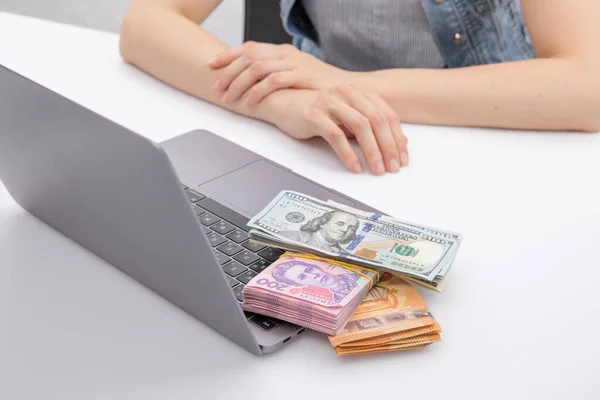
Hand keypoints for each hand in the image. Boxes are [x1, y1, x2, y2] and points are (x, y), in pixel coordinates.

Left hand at [208, 41, 351, 105]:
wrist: (352, 91)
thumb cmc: (323, 88)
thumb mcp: (297, 77)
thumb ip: (277, 76)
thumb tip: (255, 84)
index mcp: (283, 51)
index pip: (250, 48)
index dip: (228, 55)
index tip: (212, 65)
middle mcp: (287, 54)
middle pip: (249, 56)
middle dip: (228, 72)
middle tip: (216, 87)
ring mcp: (295, 63)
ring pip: (257, 68)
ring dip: (238, 83)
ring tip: (227, 97)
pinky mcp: (302, 76)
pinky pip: (273, 81)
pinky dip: (257, 91)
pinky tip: (249, 102)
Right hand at [265, 85, 408, 174]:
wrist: (284, 103)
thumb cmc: (318, 112)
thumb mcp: (347, 117)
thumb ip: (367, 126)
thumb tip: (394, 145)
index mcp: (359, 92)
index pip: (387, 115)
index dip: (397, 138)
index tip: (403, 158)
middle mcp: (348, 93)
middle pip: (377, 120)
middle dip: (388, 147)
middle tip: (393, 168)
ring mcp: (331, 103)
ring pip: (360, 127)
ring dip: (372, 151)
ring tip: (377, 170)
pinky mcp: (315, 115)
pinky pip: (336, 136)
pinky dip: (348, 154)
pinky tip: (354, 167)